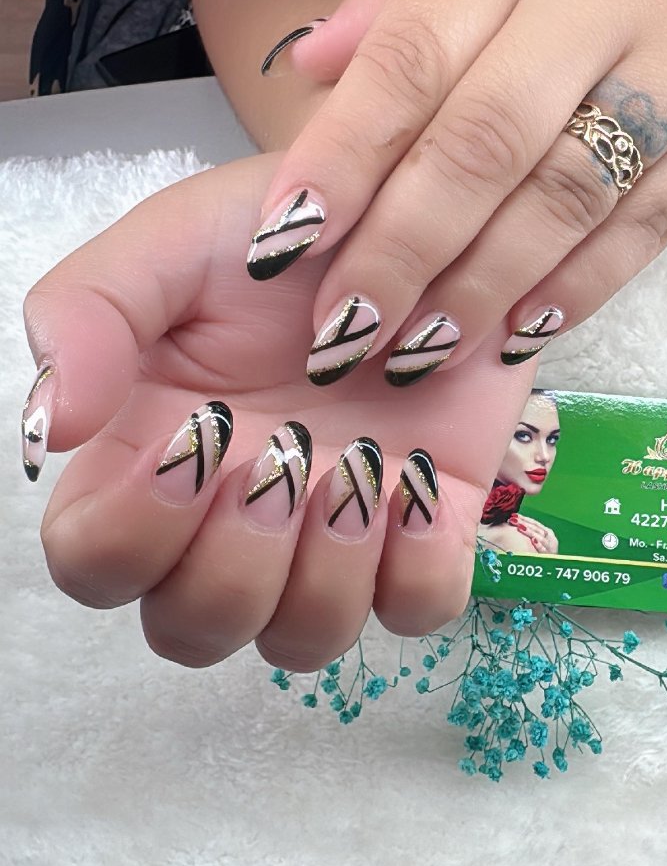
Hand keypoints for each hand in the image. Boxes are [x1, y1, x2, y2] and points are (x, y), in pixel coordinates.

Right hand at [21, 154, 538, 670]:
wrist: (408, 224)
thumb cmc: (279, 243)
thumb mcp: (172, 245)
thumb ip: (88, 315)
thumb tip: (47, 431)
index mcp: (151, 463)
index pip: (96, 566)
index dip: (136, 532)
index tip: (198, 439)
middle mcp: (231, 523)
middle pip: (194, 631)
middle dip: (237, 562)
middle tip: (285, 453)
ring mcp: (327, 540)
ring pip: (302, 641)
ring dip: (327, 573)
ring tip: (361, 467)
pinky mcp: (419, 536)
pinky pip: (414, 612)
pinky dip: (420, 569)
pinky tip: (417, 482)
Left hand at [251, 0, 666, 384]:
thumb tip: (311, 69)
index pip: (412, 56)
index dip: (342, 157)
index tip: (284, 241)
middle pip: (484, 145)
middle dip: (401, 252)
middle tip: (343, 331)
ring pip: (564, 199)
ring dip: (481, 290)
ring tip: (417, 352)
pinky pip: (651, 226)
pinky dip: (579, 289)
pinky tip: (517, 333)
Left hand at [509, 514, 557, 555]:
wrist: (553, 567)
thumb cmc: (543, 553)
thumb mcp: (539, 541)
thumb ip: (531, 533)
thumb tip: (515, 523)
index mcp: (548, 532)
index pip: (535, 523)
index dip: (524, 518)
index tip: (514, 515)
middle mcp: (550, 538)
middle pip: (536, 528)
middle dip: (524, 523)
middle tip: (513, 520)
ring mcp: (551, 547)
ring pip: (540, 537)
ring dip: (530, 532)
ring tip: (520, 527)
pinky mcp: (550, 556)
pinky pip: (544, 550)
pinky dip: (539, 545)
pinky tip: (533, 540)